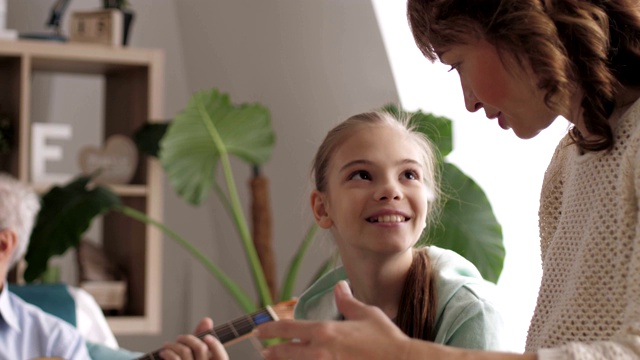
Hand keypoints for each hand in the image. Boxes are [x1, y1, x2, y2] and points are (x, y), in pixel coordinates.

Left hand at [159, 317, 228, 359]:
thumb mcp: (197, 357)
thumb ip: (203, 340)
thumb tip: (207, 320)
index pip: (221, 357)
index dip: (215, 345)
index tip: (206, 337)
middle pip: (200, 348)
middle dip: (188, 338)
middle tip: (179, 338)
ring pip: (185, 351)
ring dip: (174, 344)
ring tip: (167, 345)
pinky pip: (174, 359)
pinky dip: (168, 352)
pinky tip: (164, 352)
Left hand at [255, 281, 412, 359]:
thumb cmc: (387, 340)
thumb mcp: (367, 314)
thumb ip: (347, 301)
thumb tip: (339, 287)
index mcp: (325, 332)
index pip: (288, 328)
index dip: (270, 329)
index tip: (260, 331)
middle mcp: (320, 352)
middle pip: (285, 352)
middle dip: (272, 352)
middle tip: (263, 351)